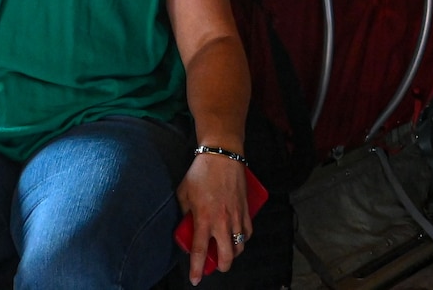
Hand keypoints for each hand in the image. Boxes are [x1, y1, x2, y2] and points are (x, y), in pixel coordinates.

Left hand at [175, 153, 250, 284]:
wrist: (222, 155)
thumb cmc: (201, 172)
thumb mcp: (184, 192)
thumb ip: (184, 211)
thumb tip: (186, 223)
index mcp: (203, 218)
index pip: (199, 251)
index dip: (196, 269)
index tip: (195, 280)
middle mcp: (221, 221)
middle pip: (226, 256)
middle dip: (221, 266)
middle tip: (216, 265)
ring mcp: (236, 216)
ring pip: (240, 246)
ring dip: (233, 253)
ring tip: (226, 251)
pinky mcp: (246, 209)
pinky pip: (248, 231)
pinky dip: (244, 238)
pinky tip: (238, 236)